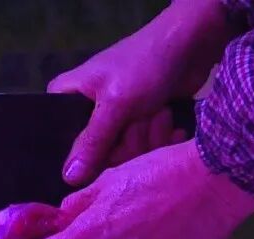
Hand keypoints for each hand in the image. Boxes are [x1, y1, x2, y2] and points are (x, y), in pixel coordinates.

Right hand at [49, 0, 234, 185]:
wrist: (193, 43)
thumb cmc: (145, 64)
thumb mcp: (115, 104)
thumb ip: (92, 143)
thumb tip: (67, 179)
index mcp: (66, 98)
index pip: (60, 139)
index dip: (83, 150)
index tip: (107, 143)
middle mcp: (87, 110)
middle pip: (97, 153)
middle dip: (127, 140)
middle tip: (141, 119)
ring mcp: (115, 119)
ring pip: (124, 153)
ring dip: (149, 135)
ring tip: (160, 111)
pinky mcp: (139, 123)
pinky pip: (143, 148)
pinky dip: (160, 136)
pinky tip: (170, 120)